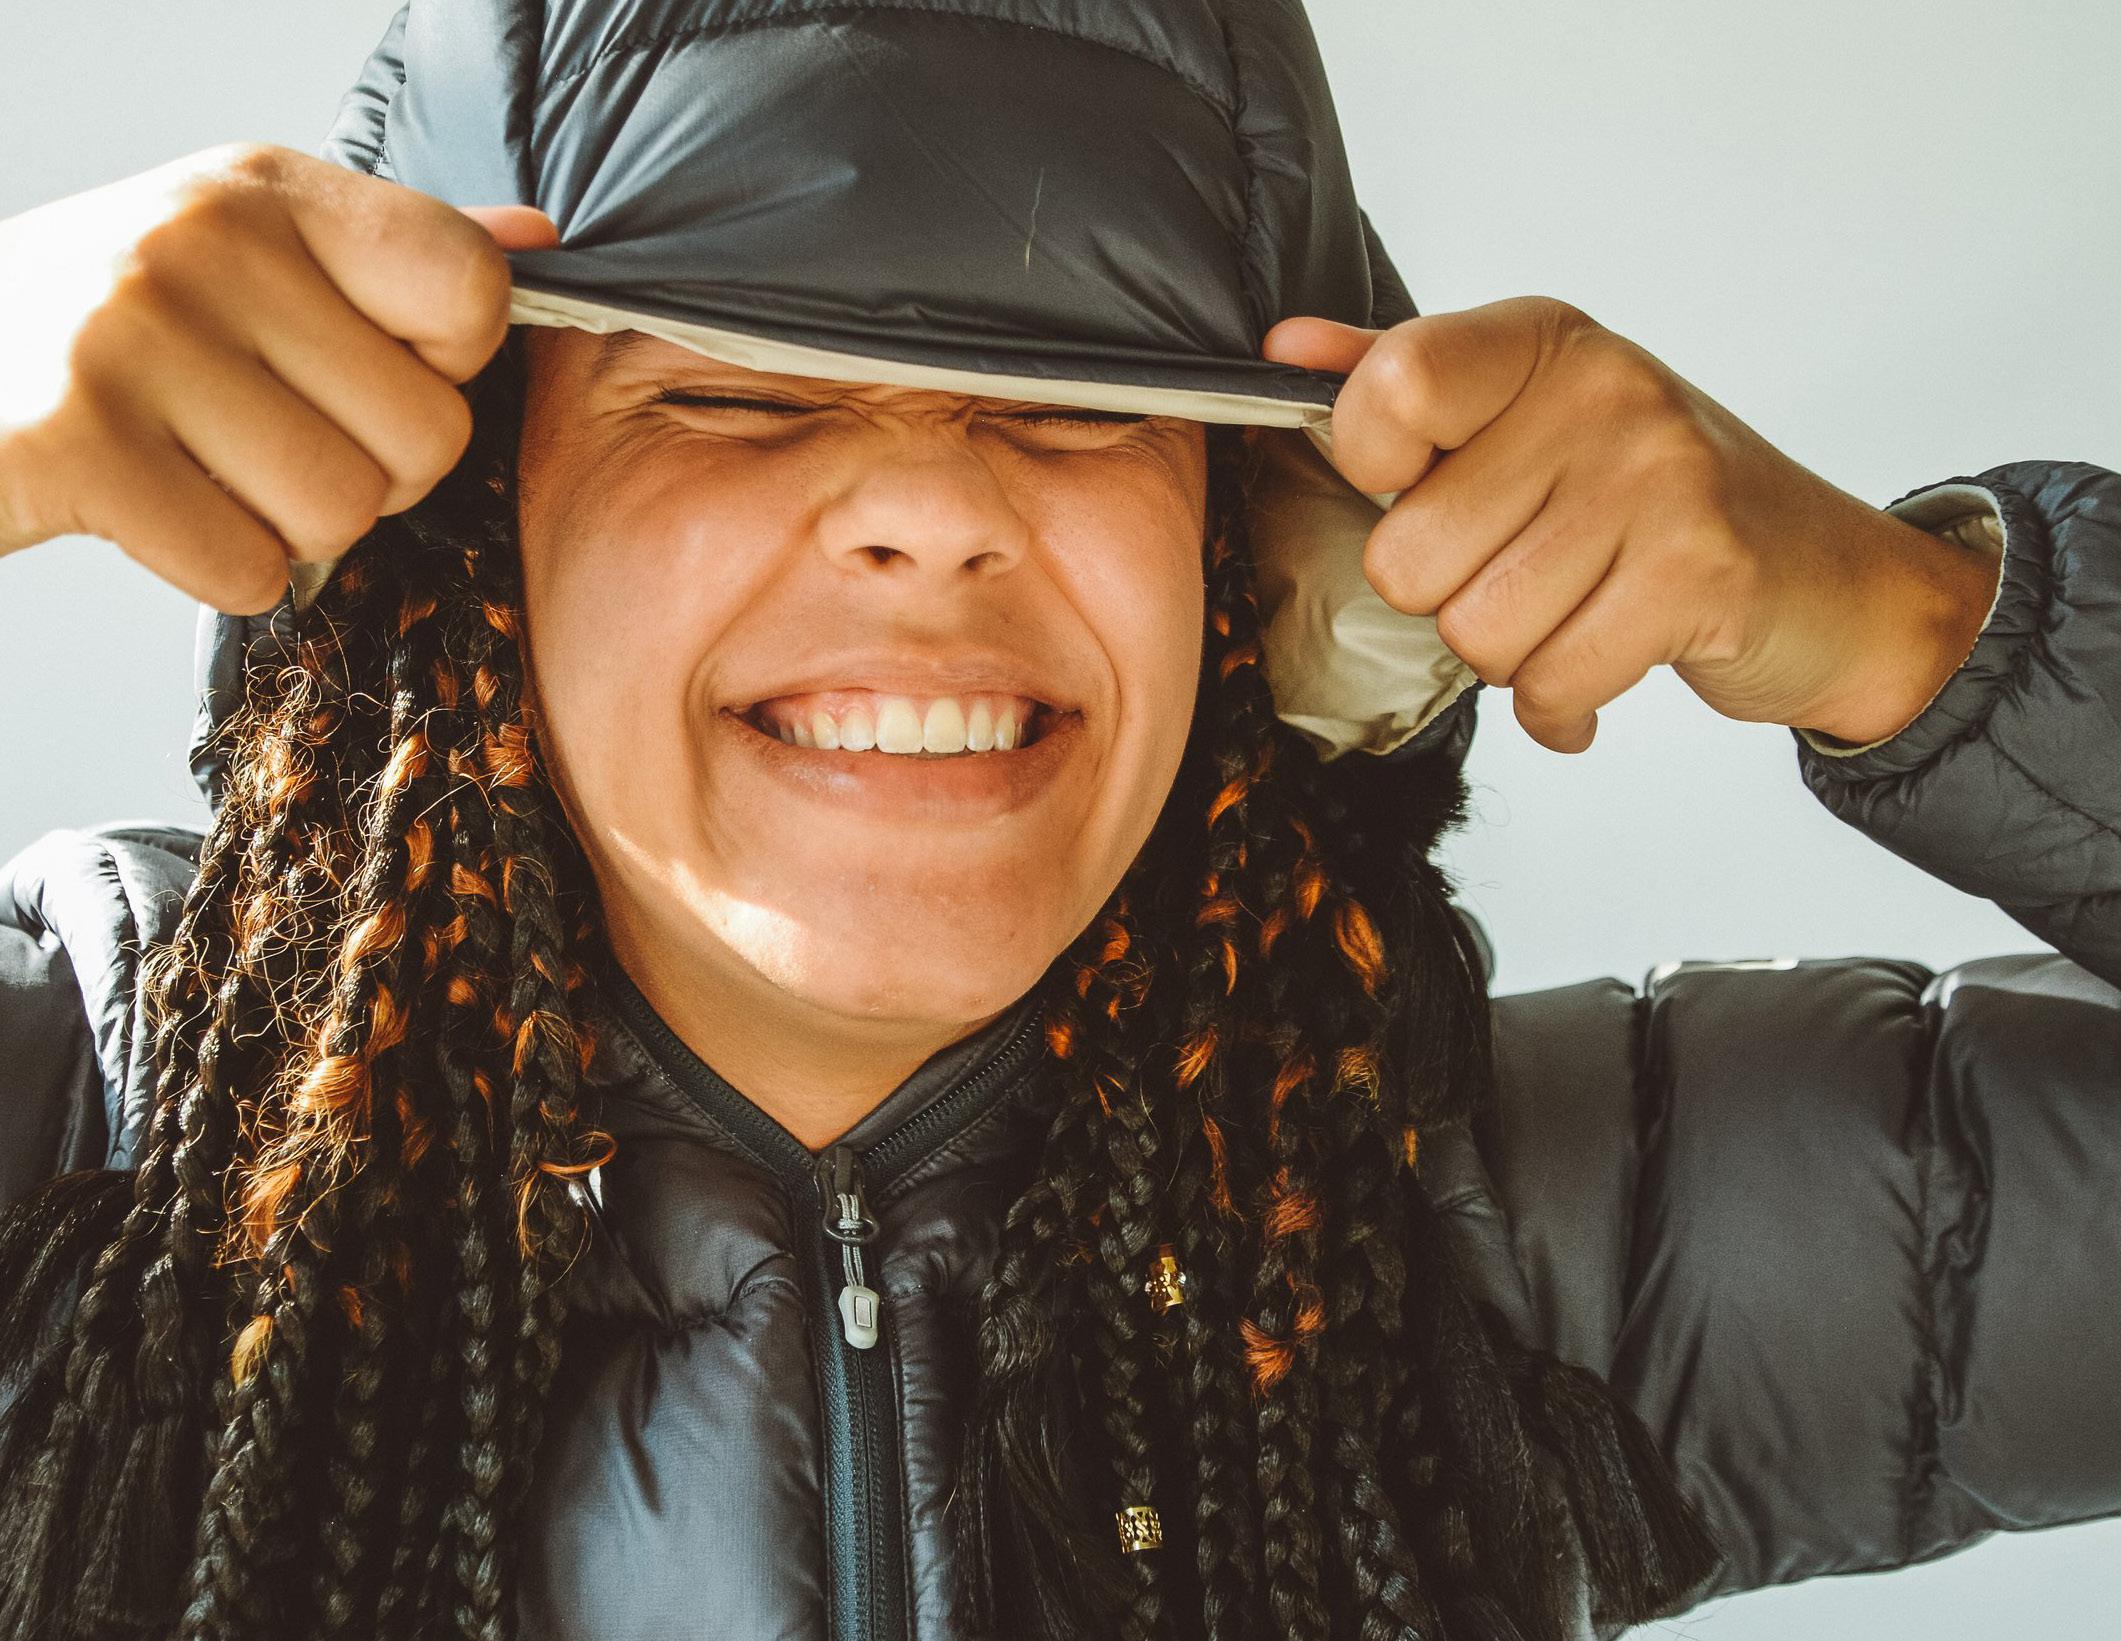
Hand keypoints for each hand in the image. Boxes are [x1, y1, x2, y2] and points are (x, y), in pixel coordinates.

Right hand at [0, 142, 556, 612]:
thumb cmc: (106, 328)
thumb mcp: (245, 253)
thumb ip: (391, 255)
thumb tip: (532, 243)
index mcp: (265, 190)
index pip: (470, 287)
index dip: (447, 367)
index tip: (366, 371)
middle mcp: (203, 241)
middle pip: (426, 435)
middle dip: (372, 474)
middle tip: (270, 443)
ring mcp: (131, 336)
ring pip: (345, 511)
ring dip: (290, 527)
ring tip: (209, 471)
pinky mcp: (76, 443)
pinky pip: (252, 570)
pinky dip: (220, 570)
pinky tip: (159, 511)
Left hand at [1263, 297, 1999, 751]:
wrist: (1831, 579)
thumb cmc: (1663, 501)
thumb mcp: (1532, 416)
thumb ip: (1404, 382)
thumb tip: (1284, 350)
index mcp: (1541, 342)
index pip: (1390, 392)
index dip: (1377, 469)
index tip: (1429, 485)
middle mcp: (1599, 391)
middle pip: (1411, 555)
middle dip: (1455, 599)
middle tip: (1532, 576)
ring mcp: (1656, 478)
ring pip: (1474, 634)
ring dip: (1514, 658)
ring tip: (1577, 615)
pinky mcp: (1697, 573)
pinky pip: (1550, 684)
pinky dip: (1561, 707)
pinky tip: (1603, 666)